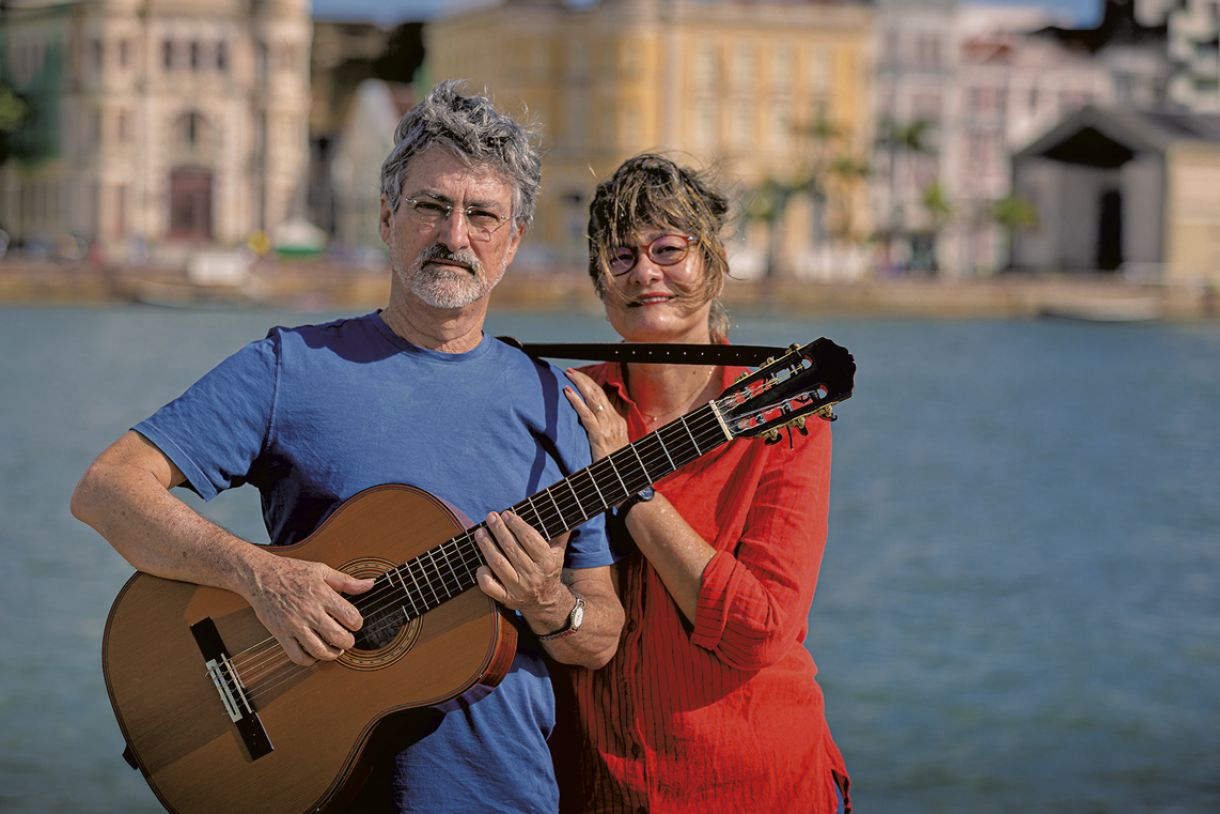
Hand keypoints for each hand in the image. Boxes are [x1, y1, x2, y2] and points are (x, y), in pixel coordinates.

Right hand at [243, 554, 374, 666]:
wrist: (260, 576)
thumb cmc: (292, 571)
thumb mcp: (322, 570)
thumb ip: (347, 581)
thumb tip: (369, 584)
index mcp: (322, 594)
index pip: (351, 617)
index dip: (357, 623)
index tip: (354, 623)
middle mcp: (309, 611)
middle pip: (338, 637)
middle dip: (348, 642)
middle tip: (347, 639)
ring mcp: (294, 625)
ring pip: (320, 651)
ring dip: (332, 654)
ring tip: (335, 650)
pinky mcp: (281, 634)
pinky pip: (297, 656)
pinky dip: (309, 660)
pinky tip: (314, 654)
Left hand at [473, 511, 566, 617]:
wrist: (546, 602)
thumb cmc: (549, 570)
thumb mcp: (558, 552)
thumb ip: (559, 533)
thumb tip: (561, 510)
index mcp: (547, 561)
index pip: (529, 538)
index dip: (516, 524)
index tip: (506, 514)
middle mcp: (532, 575)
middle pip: (511, 548)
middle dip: (499, 530)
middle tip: (491, 516)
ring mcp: (518, 588)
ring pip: (498, 563)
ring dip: (487, 545)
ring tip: (480, 532)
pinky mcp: (506, 598)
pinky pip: (489, 586)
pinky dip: (482, 574)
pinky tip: (480, 563)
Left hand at [564, 368, 628, 460]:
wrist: (620, 479)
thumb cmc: (613, 463)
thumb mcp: (612, 443)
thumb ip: (604, 429)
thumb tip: (592, 418)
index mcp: (617, 420)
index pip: (603, 395)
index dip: (590, 384)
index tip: (579, 376)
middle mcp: (614, 420)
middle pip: (598, 392)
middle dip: (584, 379)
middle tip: (571, 371)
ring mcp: (607, 427)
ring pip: (593, 398)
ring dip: (580, 384)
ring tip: (569, 375)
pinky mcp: (599, 436)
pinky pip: (586, 415)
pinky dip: (576, 401)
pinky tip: (568, 392)